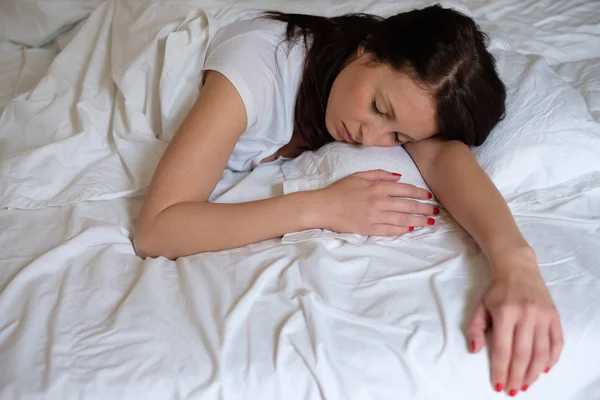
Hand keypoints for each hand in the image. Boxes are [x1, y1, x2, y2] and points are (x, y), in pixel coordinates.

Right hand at [317, 169, 437, 235]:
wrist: (323, 207)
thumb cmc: (339, 190)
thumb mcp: (359, 175)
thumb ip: (379, 175)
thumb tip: (398, 177)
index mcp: (378, 187)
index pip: (405, 190)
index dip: (419, 193)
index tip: (429, 196)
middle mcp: (379, 201)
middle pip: (408, 205)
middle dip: (424, 208)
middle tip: (436, 211)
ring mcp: (375, 216)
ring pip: (403, 219)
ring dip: (419, 221)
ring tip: (430, 222)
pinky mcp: (369, 229)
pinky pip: (390, 230)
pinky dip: (402, 230)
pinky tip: (411, 229)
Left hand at [467, 249, 563, 395]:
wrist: (518, 267)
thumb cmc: (496, 290)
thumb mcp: (480, 305)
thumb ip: (475, 328)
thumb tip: (474, 350)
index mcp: (505, 313)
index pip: (502, 349)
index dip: (500, 370)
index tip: (498, 385)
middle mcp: (526, 315)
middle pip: (522, 354)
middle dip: (517, 376)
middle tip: (513, 390)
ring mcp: (543, 316)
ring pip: (541, 352)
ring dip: (534, 372)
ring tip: (527, 385)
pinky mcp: (554, 316)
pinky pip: (557, 342)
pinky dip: (552, 358)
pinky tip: (544, 369)